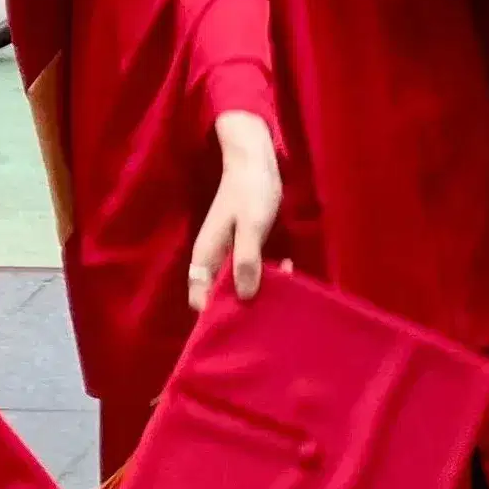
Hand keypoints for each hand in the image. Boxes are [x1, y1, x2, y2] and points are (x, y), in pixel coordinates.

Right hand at [187, 113, 281, 307]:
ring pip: (238, 283)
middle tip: (267, 316)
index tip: (240, 328)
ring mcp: (229, 251)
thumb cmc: (251, 192)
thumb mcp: (251, 226)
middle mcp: (214, 258)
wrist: (255, 160)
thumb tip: (245, 296)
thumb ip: (247, 260)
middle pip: (219, 294)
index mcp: (206, 256)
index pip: (200, 298)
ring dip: (258, 290)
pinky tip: (289, 271)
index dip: (215, 315)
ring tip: (283, 296)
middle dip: (241, 306)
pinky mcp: (245, 244)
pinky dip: (268, 273)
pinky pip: (252, 268)